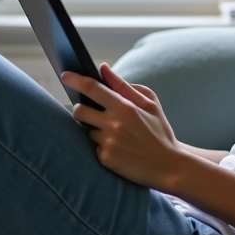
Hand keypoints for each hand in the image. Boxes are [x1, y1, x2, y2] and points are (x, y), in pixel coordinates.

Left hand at [60, 64, 186, 190]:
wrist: (169, 166)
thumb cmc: (160, 132)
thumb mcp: (150, 104)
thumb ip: (124, 86)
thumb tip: (104, 68)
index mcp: (125, 107)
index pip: (92, 88)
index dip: (75, 79)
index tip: (65, 75)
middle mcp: (114, 124)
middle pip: (79, 111)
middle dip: (81, 109)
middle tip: (91, 111)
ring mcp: (108, 143)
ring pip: (88, 130)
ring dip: (97, 130)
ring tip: (119, 136)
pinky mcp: (106, 159)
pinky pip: (95, 148)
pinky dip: (104, 147)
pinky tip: (120, 150)